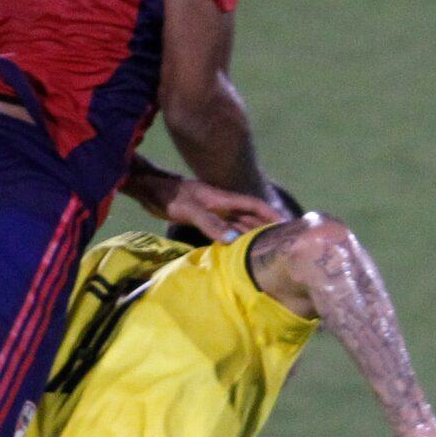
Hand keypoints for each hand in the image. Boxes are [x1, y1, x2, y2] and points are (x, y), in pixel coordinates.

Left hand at [163, 179, 284, 242]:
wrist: (148, 188)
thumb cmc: (169, 196)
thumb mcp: (190, 211)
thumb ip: (211, 224)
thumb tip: (234, 240)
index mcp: (223, 199)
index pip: (254, 205)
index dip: (271, 214)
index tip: (287, 225)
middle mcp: (222, 205)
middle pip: (249, 216)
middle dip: (265, 226)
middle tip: (281, 242)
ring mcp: (212, 211)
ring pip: (237, 223)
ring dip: (250, 233)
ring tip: (264, 248)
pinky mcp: (201, 217)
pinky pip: (223, 229)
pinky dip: (232, 237)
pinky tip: (236, 247)